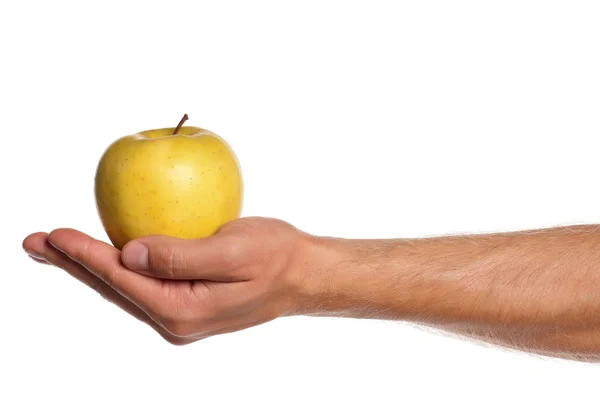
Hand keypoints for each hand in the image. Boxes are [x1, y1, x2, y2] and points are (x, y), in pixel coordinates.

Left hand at [22, 217, 312, 344]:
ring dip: (91, 265)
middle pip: (115, 287)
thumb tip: (130, 253)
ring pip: (125, 286)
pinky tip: (107, 255)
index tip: (55, 234)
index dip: (86, 255)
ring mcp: (181, 311)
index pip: (124, 279)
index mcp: (184, 309)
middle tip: (35, 244)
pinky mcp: (188, 299)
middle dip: (74, 264)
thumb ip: (182, 255)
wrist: (302, 274)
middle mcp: (176, 317)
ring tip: (58, 249)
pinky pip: (143, 282)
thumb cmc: (277, 258)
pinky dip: (118, 265)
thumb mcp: (234, 252)